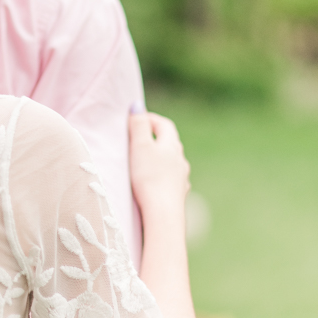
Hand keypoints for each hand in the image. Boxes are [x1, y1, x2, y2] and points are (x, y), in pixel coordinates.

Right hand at [128, 111, 189, 225]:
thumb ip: (138, 125)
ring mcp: (181, 178)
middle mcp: (180, 160)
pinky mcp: (177, 195)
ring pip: (171, 162)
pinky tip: (153, 184)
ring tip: (143, 162)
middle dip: (155, 138)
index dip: (150, 119)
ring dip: (159, 159)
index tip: (136, 119)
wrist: (163, 213)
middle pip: (169, 143)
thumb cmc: (149, 177)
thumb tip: (137, 104)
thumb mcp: (140, 146)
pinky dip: (161, 176)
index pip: (164, 125)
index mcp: (172, 146)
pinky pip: (170, 180)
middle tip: (138, 139)